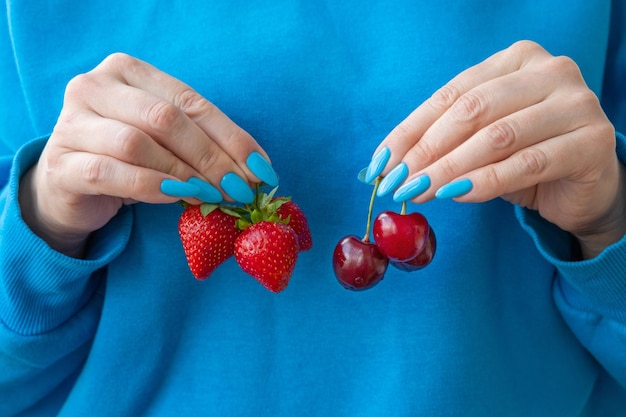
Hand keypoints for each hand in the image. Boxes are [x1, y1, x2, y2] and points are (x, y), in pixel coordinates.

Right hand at [19, 53, 275, 256]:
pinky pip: (110, 172)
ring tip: (211, 196)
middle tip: (240, 190)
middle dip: (211, 157)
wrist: (70, 185)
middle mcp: (94, 87)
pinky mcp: (61, 163)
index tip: (261, 168)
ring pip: (136, 143)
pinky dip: (150, 186)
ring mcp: (72, 123)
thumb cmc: (128, 157)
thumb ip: (203, 143)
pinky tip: (175, 198)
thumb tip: (257, 168)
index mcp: (127, 71)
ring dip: (183, 174)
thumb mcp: (167, 142)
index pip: (189, 101)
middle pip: (165, 119)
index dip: (230, 136)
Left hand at [369, 41, 625, 258]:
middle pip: (472, 110)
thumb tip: (386, 165)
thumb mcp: (480, 141)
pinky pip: (527, 164)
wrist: (586, 185)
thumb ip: (443, 141)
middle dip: (427, 150)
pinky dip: (485, 182)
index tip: (380, 164)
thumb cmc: (526, 157)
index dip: (410, 130)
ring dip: (449, 169)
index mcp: (517, 60)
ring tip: (419, 192)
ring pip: (497, 137)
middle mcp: (550, 71)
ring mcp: (576, 104)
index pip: (451, 94)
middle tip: (397, 182)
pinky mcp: (592, 142)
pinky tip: (456, 195)